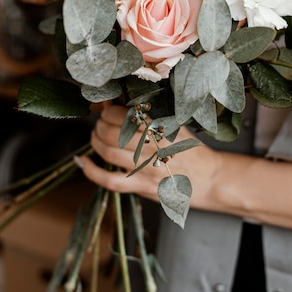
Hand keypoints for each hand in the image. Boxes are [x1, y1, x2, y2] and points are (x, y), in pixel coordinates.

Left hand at [76, 103, 224, 209]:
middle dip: (100, 124)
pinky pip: (109, 180)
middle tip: (101, 121)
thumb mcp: (177, 125)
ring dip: (95, 140)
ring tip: (96, 135)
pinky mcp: (141, 187)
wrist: (210, 179)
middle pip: (111, 132)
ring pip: (107, 151)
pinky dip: (91, 170)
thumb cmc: (192, 150)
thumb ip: (153, 116)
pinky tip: (81, 161)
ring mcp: (145, 169)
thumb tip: (122, 104)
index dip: (110, 109)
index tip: (107, 107)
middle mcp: (152, 148)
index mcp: (162, 129)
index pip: (125, 115)